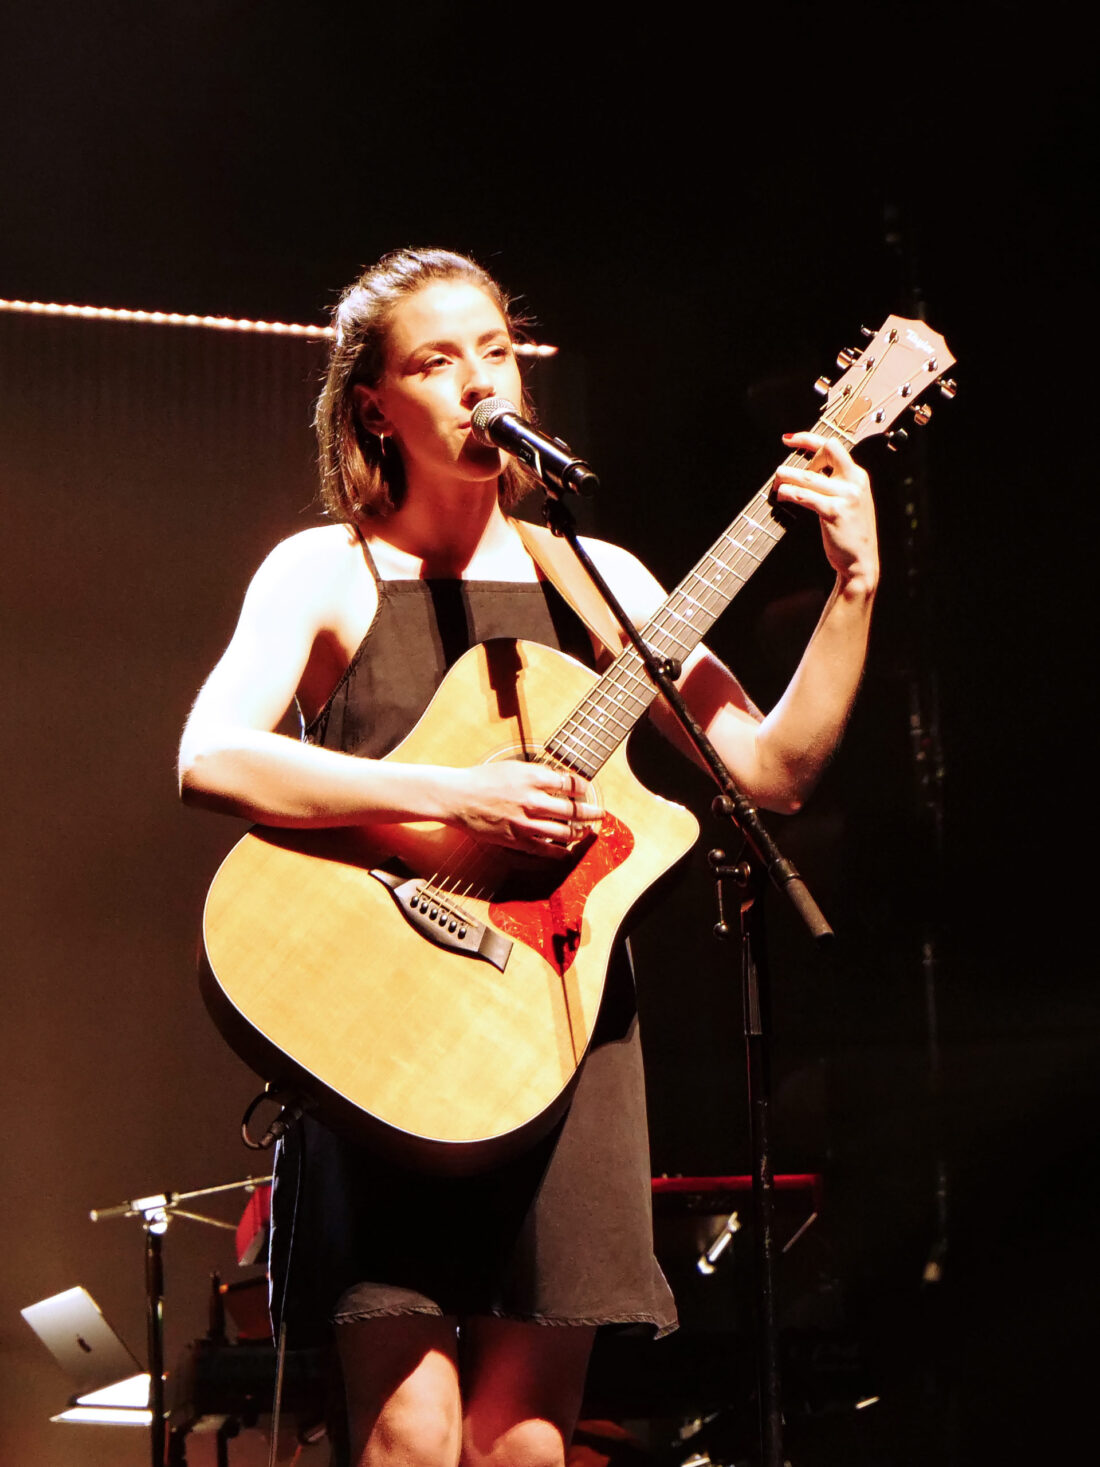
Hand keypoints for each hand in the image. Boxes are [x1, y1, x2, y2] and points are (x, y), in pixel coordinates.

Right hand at [439, 761, 601, 855]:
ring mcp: (525, 822)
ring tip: (585, 831)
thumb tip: (559, 779)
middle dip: (590, 813)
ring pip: (563, 831)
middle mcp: (532, 800)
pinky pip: (544, 849)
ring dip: (578, 832)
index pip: (569, 783)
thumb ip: (537, 773)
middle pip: (572, 809)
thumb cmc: (482, 779)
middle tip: (599, 814)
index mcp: (532, 778)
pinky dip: (558, 852)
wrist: (457, 797)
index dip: (583, 788)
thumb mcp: (512, 766)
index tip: (587, 790)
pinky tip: (566, 852)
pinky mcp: (516, 839)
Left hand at [773, 431, 878, 594]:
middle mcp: (854, 482)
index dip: (808, 439)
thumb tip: (808, 470)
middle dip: (802, 455)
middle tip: (783, 470)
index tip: (788, 440)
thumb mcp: (849, 502)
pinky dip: (789, 493)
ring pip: (809, 476)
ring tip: (776, 481)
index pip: (833, 446)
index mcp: (857, 477)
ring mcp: (846, 496)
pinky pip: (805, 496)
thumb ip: (835, 484)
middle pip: (827, 451)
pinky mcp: (835, 512)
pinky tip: (782, 495)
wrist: (860, 562)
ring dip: (787, 476)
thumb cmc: (850, 534)